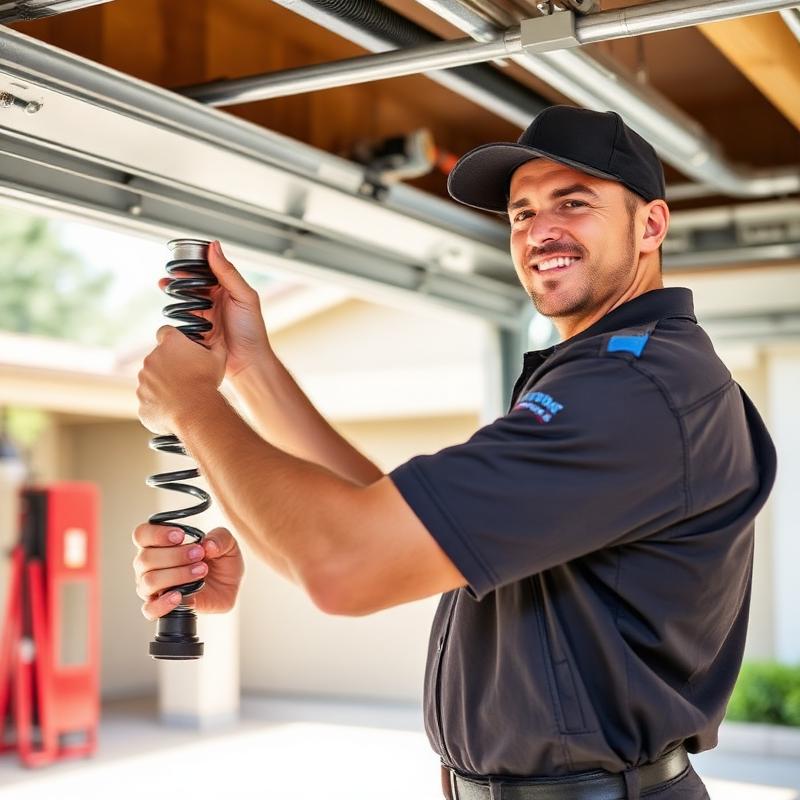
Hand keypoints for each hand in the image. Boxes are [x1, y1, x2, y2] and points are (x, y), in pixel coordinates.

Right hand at [132, 525, 243, 619]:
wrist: (230, 585)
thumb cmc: (221, 560)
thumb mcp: (228, 543)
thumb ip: (220, 538)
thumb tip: (208, 545)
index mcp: (159, 543)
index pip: (142, 534)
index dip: (157, 534)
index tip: (180, 536)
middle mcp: (149, 565)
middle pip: (145, 558)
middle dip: (175, 555)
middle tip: (199, 554)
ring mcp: (152, 587)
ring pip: (148, 581)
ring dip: (176, 575)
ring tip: (200, 571)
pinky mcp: (160, 606)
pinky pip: (149, 609)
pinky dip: (162, 603)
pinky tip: (179, 596)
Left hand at [136, 324, 224, 433]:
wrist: (195, 411)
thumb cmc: (206, 382)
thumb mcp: (218, 359)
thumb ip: (215, 346)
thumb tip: (216, 343)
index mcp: (170, 344)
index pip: (165, 332)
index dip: (173, 340)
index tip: (180, 349)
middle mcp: (151, 359)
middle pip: (157, 358)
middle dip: (169, 366)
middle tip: (186, 378)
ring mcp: (144, 381)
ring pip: (152, 381)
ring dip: (163, 386)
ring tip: (182, 396)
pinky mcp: (142, 401)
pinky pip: (150, 402)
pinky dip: (160, 405)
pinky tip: (175, 409)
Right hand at [161, 240, 271, 380]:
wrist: (247, 361)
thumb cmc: (251, 330)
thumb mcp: (244, 297)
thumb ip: (228, 273)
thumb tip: (213, 246)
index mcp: (229, 288)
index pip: (209, 268)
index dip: (196, 261)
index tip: (182, 256)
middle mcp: (217, 299)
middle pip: (194, 282)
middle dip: (180, 276)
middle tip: (170, 273)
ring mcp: (206, 314)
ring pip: (186, 297)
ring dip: (174, 290)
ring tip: (164, 284)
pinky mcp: (197, 328)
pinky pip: (183, 315)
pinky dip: (174, 308)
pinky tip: (169, 304)